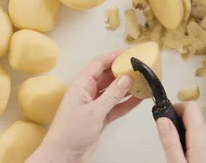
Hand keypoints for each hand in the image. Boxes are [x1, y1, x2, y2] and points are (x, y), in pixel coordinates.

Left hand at [27, 50, 141, 162]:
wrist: (64, 156)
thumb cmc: (69, 133)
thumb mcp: (94, 111)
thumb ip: (111, 94)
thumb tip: (125, 78)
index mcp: (81, 86)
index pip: (98, 64)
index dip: (113, 56)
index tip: (128, 52)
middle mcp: (87, 93)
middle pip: (107, 76)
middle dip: (122, 70)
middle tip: (138, 67)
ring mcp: (93, 105)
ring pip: (113, 91)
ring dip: (126, 87)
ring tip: (142, 81)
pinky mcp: (99, 117)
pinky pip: (115, 106)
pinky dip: (126, 102)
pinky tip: (137, 99)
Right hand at [156, 102, 205, 162]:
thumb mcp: (176, 162)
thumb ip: (170, 141)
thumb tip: (162, 120)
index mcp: (201, 135)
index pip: (190, 106)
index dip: (175, 107)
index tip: (164, 117)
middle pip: (192, 117)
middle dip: (177, 122)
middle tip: (167, 140)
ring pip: (195, 127)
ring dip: (183, 132)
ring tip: (175, 151)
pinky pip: (201, 137)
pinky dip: (190, 140)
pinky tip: (185, 156)